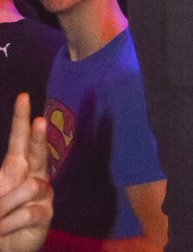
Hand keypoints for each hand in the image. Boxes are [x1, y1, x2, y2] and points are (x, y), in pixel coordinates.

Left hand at [0, 94, 51, 251]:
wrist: (5, 246)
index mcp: (16, 167)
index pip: (20, 139)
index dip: (21, 118)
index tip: (23, 97)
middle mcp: (33, 175)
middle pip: (39, 150)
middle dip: (39, 136)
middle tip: (39, 121)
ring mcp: (43, 194)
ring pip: (30, 187)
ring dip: (8, 205)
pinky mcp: (46, 214)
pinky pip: (29, 212)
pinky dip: (10, 223)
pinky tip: (4, 230)